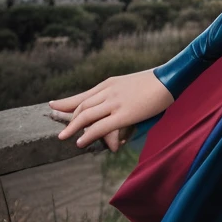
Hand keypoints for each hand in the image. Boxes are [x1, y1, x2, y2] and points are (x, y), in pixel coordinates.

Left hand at [49, 69, 173, 152]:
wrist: (169, 78)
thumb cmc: (157, 83)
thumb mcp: (133, 85)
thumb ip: (122, 95)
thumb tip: (119, 109)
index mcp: (110, 84)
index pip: (83, 95)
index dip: (66, 102)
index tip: (53, 105)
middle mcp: (108, 92)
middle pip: (82, 106)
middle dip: (68, 117)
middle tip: (60, 129)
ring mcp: (115, 102)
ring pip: (86, 115)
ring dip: (73, 128)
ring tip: (64, 138)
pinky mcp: (124, 114)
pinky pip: (100, 126)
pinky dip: (88, 135)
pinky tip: (81, 142)